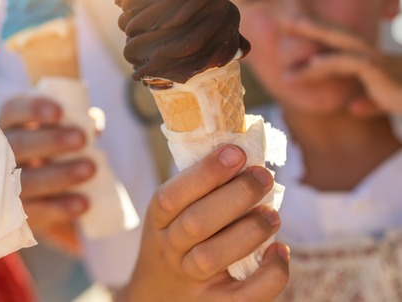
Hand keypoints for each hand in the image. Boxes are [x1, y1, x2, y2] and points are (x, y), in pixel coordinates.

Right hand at [0, 95, 94, 253]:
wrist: (47, 198)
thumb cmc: (53, 153)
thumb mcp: (62, 133)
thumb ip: (78, 124)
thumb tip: (94, 124)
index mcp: (11, 125)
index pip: (14, 110)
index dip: (33, 110)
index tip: (59, 112)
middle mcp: (1, 154)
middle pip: (19, 144)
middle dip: (51, 141)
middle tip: (81, 138)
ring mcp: (7, 187)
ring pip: (27, 180)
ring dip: (60, 175)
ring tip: (90, 169)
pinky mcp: (19, 215)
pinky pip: (37, 211)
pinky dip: (60, 207)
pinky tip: (83, 203)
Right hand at [118, 145, 288, 301]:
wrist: (160, 298)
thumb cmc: (178, 244)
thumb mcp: (173, 215)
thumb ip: (199, 189)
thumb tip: (244, 151)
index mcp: (158, 220)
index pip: (172, 195)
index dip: (206, 173)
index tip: (237, 152)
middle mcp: (170, 250)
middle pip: (196, 223)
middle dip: (235, 195)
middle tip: (263, 177)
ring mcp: (192, 280)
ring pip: (214, 257)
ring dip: (250, 230)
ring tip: (273, 214)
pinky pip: (245, 296)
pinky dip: (269, 274)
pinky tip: (280, 252)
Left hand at [282, 17, 401, 116]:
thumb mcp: (386, 103)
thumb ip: (370, 102)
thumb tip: (353, 108)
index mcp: (371, 61)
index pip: (339, 44)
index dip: (317, 36)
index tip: (290, 30)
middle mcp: (373, 56)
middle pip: (337, 34)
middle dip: (311, 25)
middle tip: (283, 19)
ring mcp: (378, 62)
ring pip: (341, 44)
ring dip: (314, 37)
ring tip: (290, 31)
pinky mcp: (382, 73)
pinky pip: (354, 63)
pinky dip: (333, 61)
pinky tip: (315, 62)